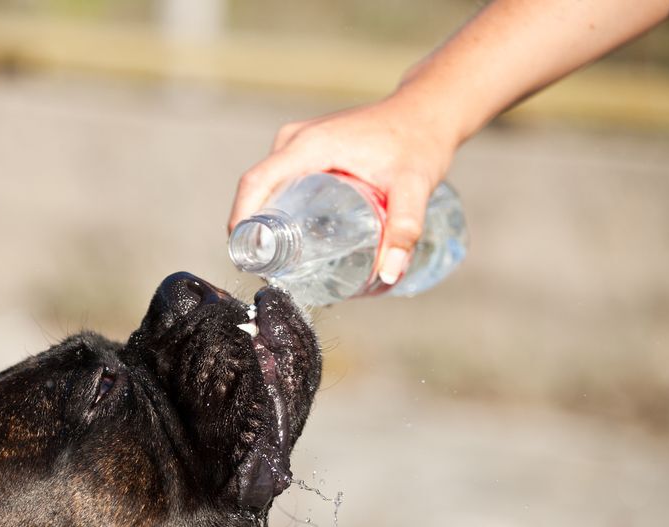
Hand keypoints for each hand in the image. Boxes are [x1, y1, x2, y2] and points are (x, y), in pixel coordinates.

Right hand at [227, 88, 459, 285]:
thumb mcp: (414, 186)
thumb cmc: (420, 139)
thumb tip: (388, 274)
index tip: (243, 256)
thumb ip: (405, 229)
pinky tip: (291, 233)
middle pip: (257, 188)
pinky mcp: (307, 146)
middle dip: (254, 229)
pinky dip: (277, 205)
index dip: (240, 220)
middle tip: (269, 269)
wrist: (427, 110)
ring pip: (267, 184)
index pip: (256, 183)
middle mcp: (296, 140)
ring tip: (280, 258)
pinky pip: (279, 178)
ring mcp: (299, 141)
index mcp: (309, 145)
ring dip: (265, 218)